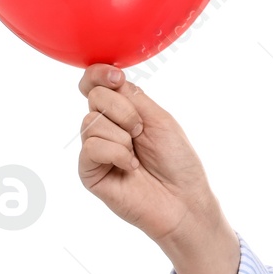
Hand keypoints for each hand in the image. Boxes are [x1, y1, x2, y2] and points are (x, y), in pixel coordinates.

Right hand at [75, 65, 215, 245]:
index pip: (96, 83)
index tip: (116, 78)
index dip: (99, 74)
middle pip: (94, 97)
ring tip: (138, 155)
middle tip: (141, 131)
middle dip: (124, 111)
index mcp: (122, 111)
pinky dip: (116, 154)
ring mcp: (95, 150)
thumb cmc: (177, 161)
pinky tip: (131, 168)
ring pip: (91, 122)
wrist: (183, 199)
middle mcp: (105, 128)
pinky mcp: (89, 172)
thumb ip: (131, 97)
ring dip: (123, 136)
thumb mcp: (159, 118)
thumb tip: (109, 77)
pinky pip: (91, 148)